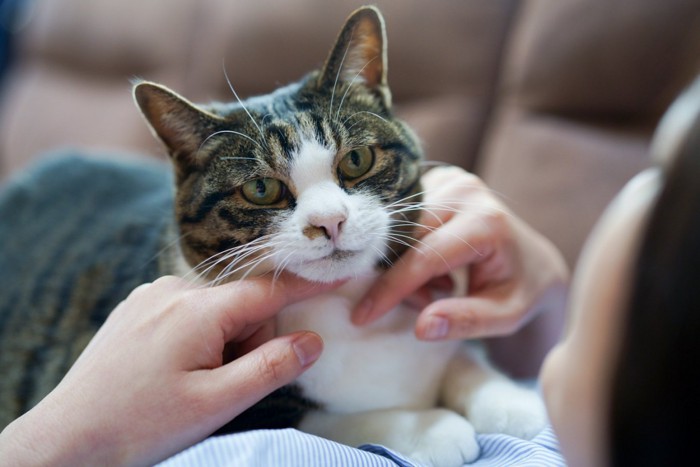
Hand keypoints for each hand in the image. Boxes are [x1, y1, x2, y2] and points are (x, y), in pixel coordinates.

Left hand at [0, 274, 337, 465]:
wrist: (67, 439)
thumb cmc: (142, 425)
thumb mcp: (216, 404)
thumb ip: (270, 368)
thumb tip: (312, 341)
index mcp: (197, 310)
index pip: (268, 290)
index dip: (306, 286)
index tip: (339, 276)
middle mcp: (172, 290)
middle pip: (241, 304)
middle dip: (251, 338)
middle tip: (228, 384)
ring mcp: (150, 296)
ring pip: (215, 309)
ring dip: (224, 340)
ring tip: (195, 383)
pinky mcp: (136, 308)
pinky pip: (188, 312)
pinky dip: (200, 336)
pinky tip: (175, 371)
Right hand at [353, 166, 568, 342]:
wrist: (533, 261)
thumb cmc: (519, 292)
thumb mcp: (504, 317)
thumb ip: (466, 322)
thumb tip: (421, 327)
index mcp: (486, 222)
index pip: (424, 256)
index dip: (391, 288)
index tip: (361, 316)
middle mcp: (465, 191)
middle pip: (404, 239)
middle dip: (400, 279)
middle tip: (425, 303)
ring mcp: (449, 180)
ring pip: (397, 229)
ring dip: (404, 264)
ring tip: (439, 285)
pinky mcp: (436, 179)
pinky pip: (400, 219)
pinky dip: (406, 248)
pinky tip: (432, 264)